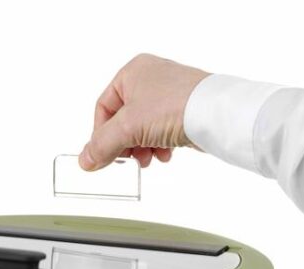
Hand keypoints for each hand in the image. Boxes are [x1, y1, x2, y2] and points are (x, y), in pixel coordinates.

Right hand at [79, 54, 208, 170]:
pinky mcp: (185, 109)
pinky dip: (159, 145)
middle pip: (123, 120)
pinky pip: (162, 130)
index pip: (103, 108)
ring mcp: (169, 94)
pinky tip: (165, 154)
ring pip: (143, 127)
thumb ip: (102, 145)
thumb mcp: (127, 128)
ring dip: (142, 147)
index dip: (101, 134)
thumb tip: (85, 160)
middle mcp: (150, 79)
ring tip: (148, 159)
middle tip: (128, 159)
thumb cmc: (175, 106)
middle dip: (125, 144)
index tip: (103, 155)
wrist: (217, 114)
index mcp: (132, 72)